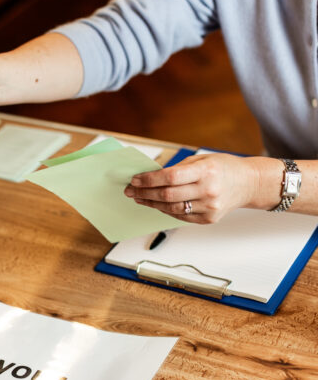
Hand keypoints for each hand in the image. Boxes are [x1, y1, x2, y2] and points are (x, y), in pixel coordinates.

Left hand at [124, 153, 260, 223]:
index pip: (169, 177)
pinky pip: (180, 216)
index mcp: (206, 171)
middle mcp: (208, 190)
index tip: (135, 180)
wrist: (249, 183)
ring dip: (151, 203)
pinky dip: (165, 210)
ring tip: (139, 198)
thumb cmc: (224, 168)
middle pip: (167, 195)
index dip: (148, 180)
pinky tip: (156, 204)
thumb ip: (177, 169)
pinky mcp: (208, 219)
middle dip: (144, 193)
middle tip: (130, 191)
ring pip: (171, 208)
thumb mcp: (202, 160)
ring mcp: (209, 207)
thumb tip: (150, 177)